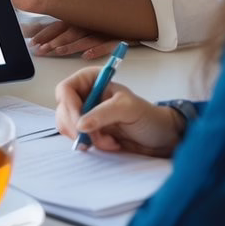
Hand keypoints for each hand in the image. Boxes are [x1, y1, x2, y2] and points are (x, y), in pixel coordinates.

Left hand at [30, 20, 122, 59]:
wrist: (132, 15)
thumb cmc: (99, 22)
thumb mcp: (76, 22)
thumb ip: (53, 27)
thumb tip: (27, 29)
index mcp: (74, 18)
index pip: (55, 25)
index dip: (42, 33)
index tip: (29, 41)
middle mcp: (85, 23)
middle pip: (66, 32)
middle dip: (52, 40)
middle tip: (40, 50)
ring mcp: (101, 30)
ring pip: (83, 38)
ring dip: (70, 45)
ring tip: (58, 51)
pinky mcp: (117, 37)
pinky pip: (107, 44)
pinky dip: (97, 49)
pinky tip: (87, 55)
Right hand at [54, 67, 182, 157]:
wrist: (161, 139)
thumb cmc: (148, 117)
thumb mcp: (127, 109)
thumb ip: (103, 113)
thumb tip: (80, 124)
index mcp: (91, 81)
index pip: (65, 89)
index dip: (69, 106)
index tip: (80, 123)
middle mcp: (84, 96)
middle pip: (63, 110)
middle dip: (78, 126)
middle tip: (95, 137)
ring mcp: (85, 115)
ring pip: (68, 126)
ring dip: (87, 138)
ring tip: (110, 141)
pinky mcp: (89, 132)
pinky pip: (77, 139)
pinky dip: (91, 145)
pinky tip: (111, 144)